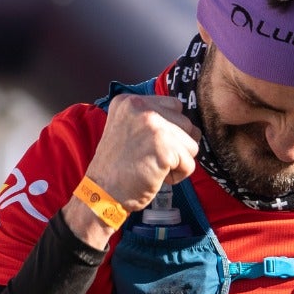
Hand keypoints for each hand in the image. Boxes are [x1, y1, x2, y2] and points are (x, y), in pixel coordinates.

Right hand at [63, 95, 200, 247]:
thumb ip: (151, 119)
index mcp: (130, 100)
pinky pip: (190, 164)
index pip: (175, 106)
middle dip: (176, 147)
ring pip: (192, 144)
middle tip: (148, 159)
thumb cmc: (118, 168)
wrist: (102, 193)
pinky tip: (156, 177)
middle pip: (187, 124)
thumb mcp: (127, 129)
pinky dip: (177, 176)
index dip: (169, 131)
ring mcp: (154, 125)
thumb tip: (192, 127)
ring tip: (152, 167)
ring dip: (177, 162)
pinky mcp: (164, 146)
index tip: (147, 146)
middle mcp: (142, 106)